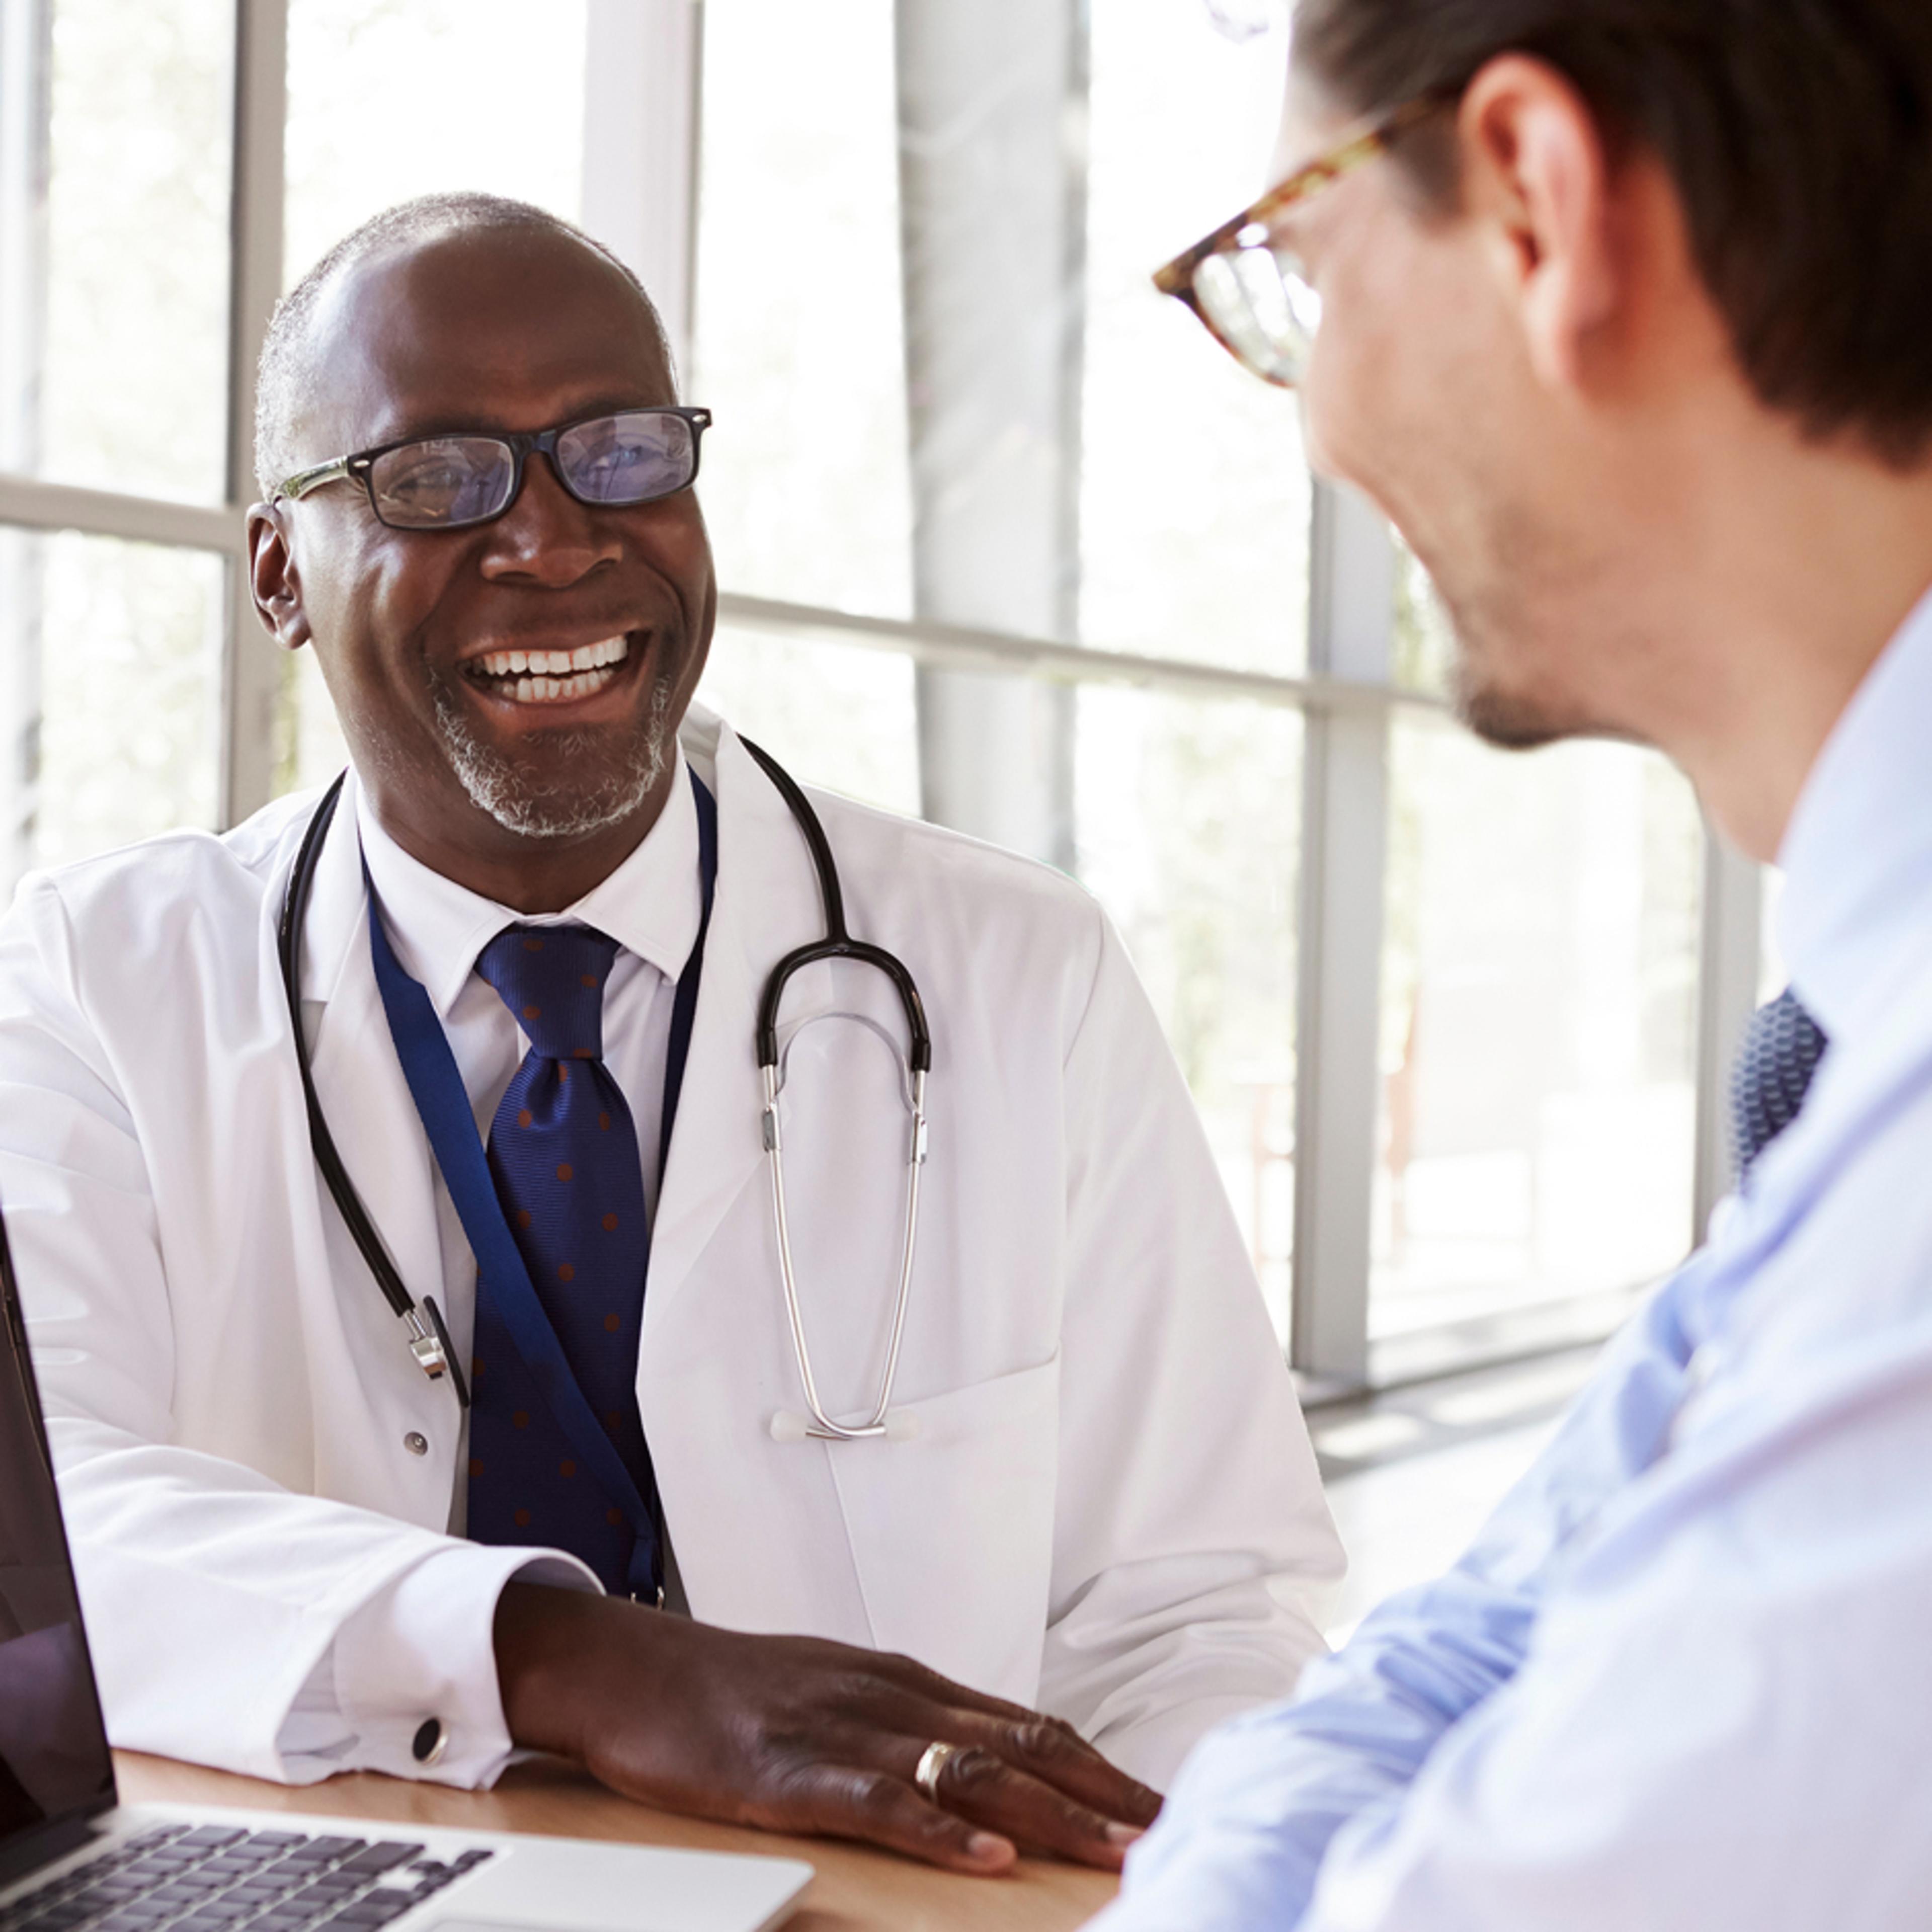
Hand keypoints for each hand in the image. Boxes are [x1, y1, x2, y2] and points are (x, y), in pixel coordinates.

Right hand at [494, 1581, 1161, 1873]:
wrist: (631, 1667)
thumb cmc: (735, 1689)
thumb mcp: (838, 1694)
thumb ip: (910, 1726)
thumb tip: (987, 1765)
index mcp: (905, 1683)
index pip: (1026, 1724)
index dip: (1097, 1765)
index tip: (1156, 1803)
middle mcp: (889, 1696)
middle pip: (1018, 1744)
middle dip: (1099, 1794)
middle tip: (1167, 1833)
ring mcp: (841, 1729)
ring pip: (969, 1769)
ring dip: (1052, 1813)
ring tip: (1114, 1850)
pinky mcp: (788, 1770)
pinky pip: (878, 1800)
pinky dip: (939, 1828)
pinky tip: (986, 1854)